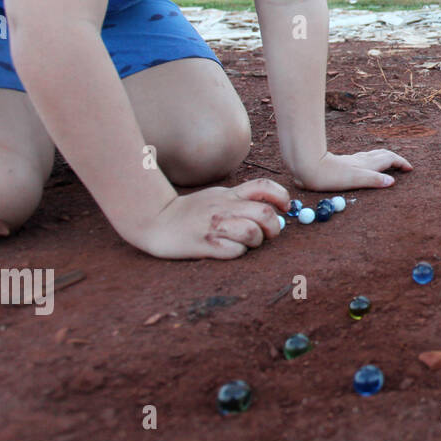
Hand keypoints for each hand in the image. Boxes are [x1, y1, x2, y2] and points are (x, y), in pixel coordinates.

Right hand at [123, 178, 289, 259]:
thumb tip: (273, 211)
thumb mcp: (217, 196)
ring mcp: (215, 226)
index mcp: (229, 194)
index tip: (285, 208)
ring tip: (246, 244)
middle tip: (268, 235)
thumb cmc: (191, 212)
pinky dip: (238, 253)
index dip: (282, 197)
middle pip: (264, 214)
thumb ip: (242, 200)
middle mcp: (224, 207)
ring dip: (256, 242)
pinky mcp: (206, 245)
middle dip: (274, 228)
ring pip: (252, 233)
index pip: (264, 186)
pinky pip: (235, 251)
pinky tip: (229, 251)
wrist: (155, 220)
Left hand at [292, 148, 412, 191]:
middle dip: (395, 159)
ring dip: (384, 158)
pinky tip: (365, 165)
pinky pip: (365, 159)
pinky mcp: (344, 163)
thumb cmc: (331, 176)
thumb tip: (392, 182)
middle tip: (403, 167)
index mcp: (367, 164)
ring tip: (389, 164)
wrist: (309, 167)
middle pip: (383, 154)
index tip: (410, 169)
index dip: (401, 163)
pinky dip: (373, 160)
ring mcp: (353, 160)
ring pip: (374, 155)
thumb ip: (374, 180)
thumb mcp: (355, 180)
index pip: (390, 159)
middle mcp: (362, 160)